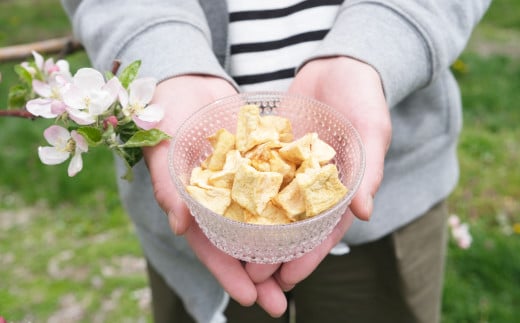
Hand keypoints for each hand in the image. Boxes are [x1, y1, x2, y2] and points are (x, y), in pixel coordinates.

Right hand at [143, 75, 287, 316]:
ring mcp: (242, 183)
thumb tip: (180, 227)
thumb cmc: (164, 114)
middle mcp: (221, 200)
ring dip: (281, 249)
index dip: (228, 274)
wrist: (187, 81)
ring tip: (301, 273)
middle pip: (242, 245)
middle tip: (280, 303)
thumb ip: (170, 185)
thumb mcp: (163, 148)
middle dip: (261, 275)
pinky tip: (313, 224)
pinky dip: (293, 208)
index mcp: (194, 206)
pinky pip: (279, 189)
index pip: (211, 247)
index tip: (249, 298)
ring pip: (264, 223)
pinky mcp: (262, 163)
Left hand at [246, 56, 391, 291]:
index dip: (308, 257)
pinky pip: (253, 176)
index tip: (289, 279)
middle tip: (254, 278)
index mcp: (340, 189)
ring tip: (234, 257)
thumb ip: (368, 171)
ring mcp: (289, 169)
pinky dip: (241, 194)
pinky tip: (221, 211)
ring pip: (269, 208)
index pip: (324, 231)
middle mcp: (312, 185)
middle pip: (292, 228)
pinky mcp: (269, 151)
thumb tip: (364, 214)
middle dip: (276, 254)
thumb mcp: (371, 131)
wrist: (338, 64)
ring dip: (255, 234)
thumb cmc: (364, 97)